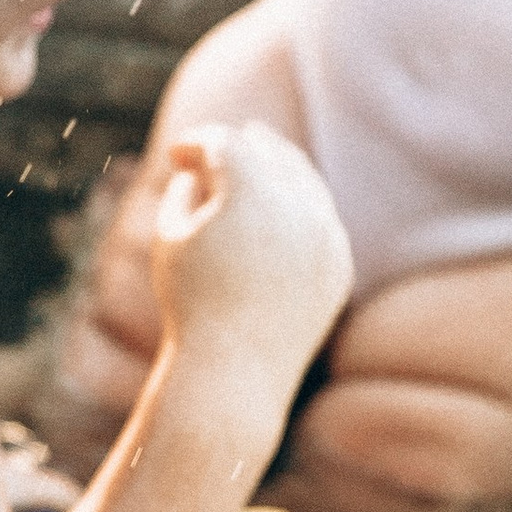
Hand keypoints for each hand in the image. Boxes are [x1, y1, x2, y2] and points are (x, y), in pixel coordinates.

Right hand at [150, 123, 352, 372]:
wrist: (236, 371)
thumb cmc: (190, 302)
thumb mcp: (171, 238)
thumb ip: (182, 191)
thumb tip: (197, 171)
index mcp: (250, 189)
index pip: (224, 144)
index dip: (196, 143)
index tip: (176, 154)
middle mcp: (297, 203)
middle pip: (270, 152)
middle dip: (243, 144)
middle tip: (225, 141)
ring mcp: (326, 232)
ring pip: (305, 180)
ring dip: (280, 165)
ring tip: (262, 153)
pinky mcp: (340, 262)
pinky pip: (322, 218)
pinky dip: (302, 204)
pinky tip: (285, 203)